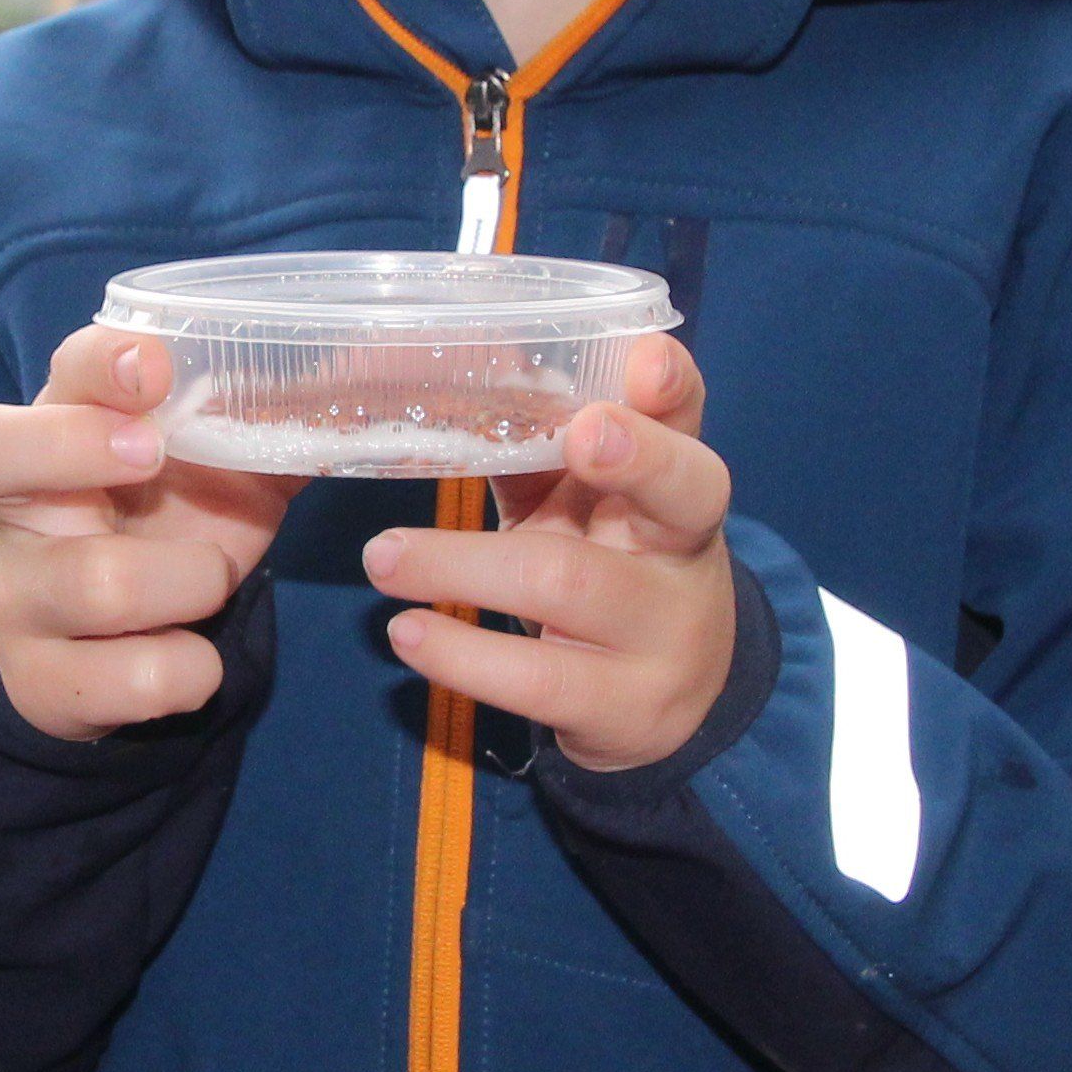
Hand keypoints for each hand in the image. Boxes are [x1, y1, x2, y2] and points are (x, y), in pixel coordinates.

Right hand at [0, 327, 300, 743]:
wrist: (111, 652)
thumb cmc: (169, 524)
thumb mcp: (221, 464)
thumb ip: (281, 413)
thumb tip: (381, 355)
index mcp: (63, 427)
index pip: (50, 375)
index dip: (94, 365)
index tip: (155, 366)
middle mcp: (22, 505)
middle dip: (70, 445)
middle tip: (149, 453)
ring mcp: (24, 595)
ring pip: (97, 583)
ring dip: (189, 581)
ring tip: (210, 579)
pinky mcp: (46, 681)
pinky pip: (133, 679)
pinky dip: (190, 670)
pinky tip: (192, 655)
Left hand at [361, 337, 736, 774]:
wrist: (665, 705)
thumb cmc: (604, 571)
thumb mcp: (580, 509)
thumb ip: (534, 452)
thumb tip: (446, 384)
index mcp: (676, 487)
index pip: (689, 422)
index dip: (674, 389)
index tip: (645, 360)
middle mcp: (687, 554)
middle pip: (678, 493)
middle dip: (629, 456)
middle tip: (579, 431)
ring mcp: (665, 638)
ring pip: (570, 583)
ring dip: (462, 566)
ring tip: (383, 558)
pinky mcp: (624, 711)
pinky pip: (536, 679)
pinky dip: (459, 654)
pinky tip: (408, 633)